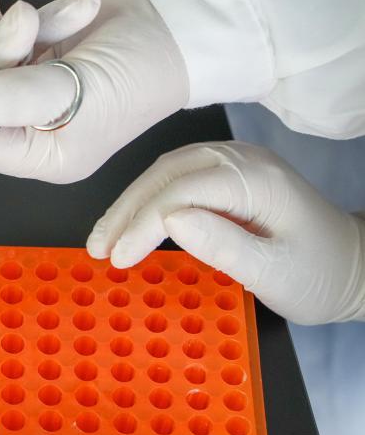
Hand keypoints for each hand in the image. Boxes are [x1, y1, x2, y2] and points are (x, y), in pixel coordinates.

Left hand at [0, 0, 187, 182]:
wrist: (178, 24)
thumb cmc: (142, 70)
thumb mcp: (78, 90)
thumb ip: (17, 98)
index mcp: (45, 155)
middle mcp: (35, 127)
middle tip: (23, 23)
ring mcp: (33, 88)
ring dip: (14, 28)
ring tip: (47, 12)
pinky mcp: (36, 54)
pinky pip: (1, 35)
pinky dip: (4, 17)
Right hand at [87, 141, 364, 324]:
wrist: (355, 266)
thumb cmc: (318, 276)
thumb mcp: (274, 273)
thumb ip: (223, 246)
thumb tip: (169, 220)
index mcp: (257, 180)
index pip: (181, 191)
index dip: (141, 223)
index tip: (117, 260)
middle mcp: (243, 159)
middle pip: (166, 174)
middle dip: (125, 211)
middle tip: (97, 249)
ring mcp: (235, 161)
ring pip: (165, 172)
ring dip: (129, 204)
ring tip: (104, 239)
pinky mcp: (227, 173)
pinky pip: (175, 177)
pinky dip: (146, 200)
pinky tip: (130, 223)